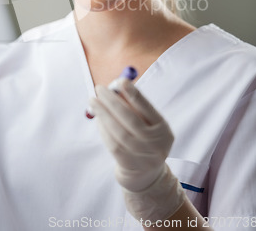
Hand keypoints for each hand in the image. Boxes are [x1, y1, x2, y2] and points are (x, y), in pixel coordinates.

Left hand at [90, 79, 184, 223]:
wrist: (145, 174)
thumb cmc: (143, 138)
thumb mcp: (146, 123)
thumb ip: (133, 106)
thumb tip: (115, 87)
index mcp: (162, 128)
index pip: (148, 108)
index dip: (134, 94)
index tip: (120, 81)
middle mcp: (156, 143)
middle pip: (131, 120)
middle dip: (113, 102)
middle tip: (99, 89)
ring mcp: (143, 157)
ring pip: (119, 132)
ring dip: (103, 114)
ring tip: (93, 101)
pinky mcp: (129, 166)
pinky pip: (113, 145)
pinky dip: (103, 130)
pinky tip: (98, 119)